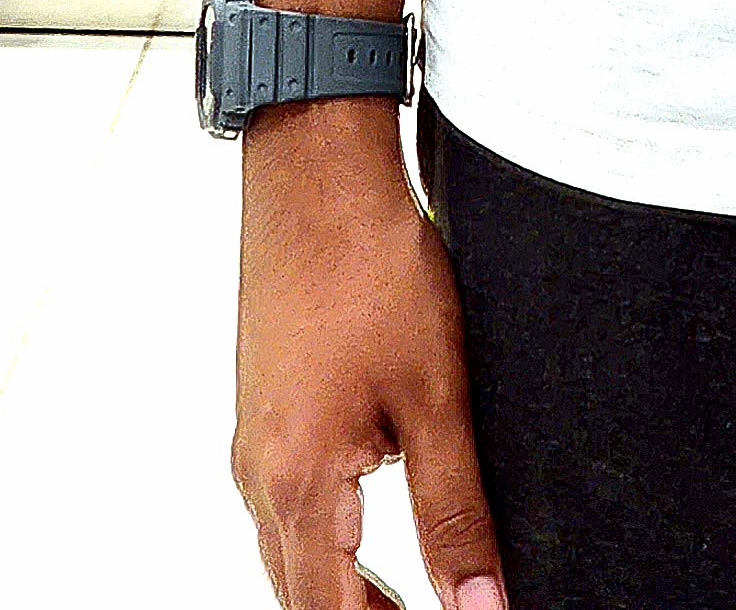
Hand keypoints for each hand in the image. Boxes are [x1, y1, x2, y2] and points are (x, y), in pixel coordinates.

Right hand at [234, 108, 507, 609]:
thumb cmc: (372, 265)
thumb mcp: (435, 394)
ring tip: (414, 601)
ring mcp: (252, 439)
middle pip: (304, 598)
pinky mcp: (263, 407)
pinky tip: (369, 531)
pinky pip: (284, 506)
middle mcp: (259, 473)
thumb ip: (455, 509)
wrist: (315, 168)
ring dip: (345, 593)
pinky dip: (326, 543)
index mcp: (299, 481)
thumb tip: (483, 603)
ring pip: (290, 556)